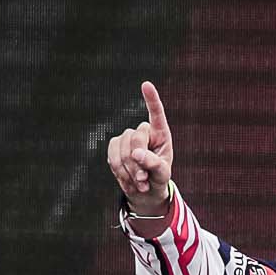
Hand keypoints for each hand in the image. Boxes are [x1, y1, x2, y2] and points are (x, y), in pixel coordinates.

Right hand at [106, 79, 175, 213]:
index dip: (151, 100)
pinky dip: (121, 172)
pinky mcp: (115, 145)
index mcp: (160, 133)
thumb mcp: (162, 173)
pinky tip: (130, 180)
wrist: (145, 189)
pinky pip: (113, 157)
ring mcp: (127, 137)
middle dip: (139, 162)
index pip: (156, 114)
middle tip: (144, 180)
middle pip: (136, 139)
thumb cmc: (158, 178)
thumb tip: (137, 153)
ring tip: (140, 183)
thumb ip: (153, 163)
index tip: (146, 85)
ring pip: (123, 151)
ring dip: (130, 172)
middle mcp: (143, 131)